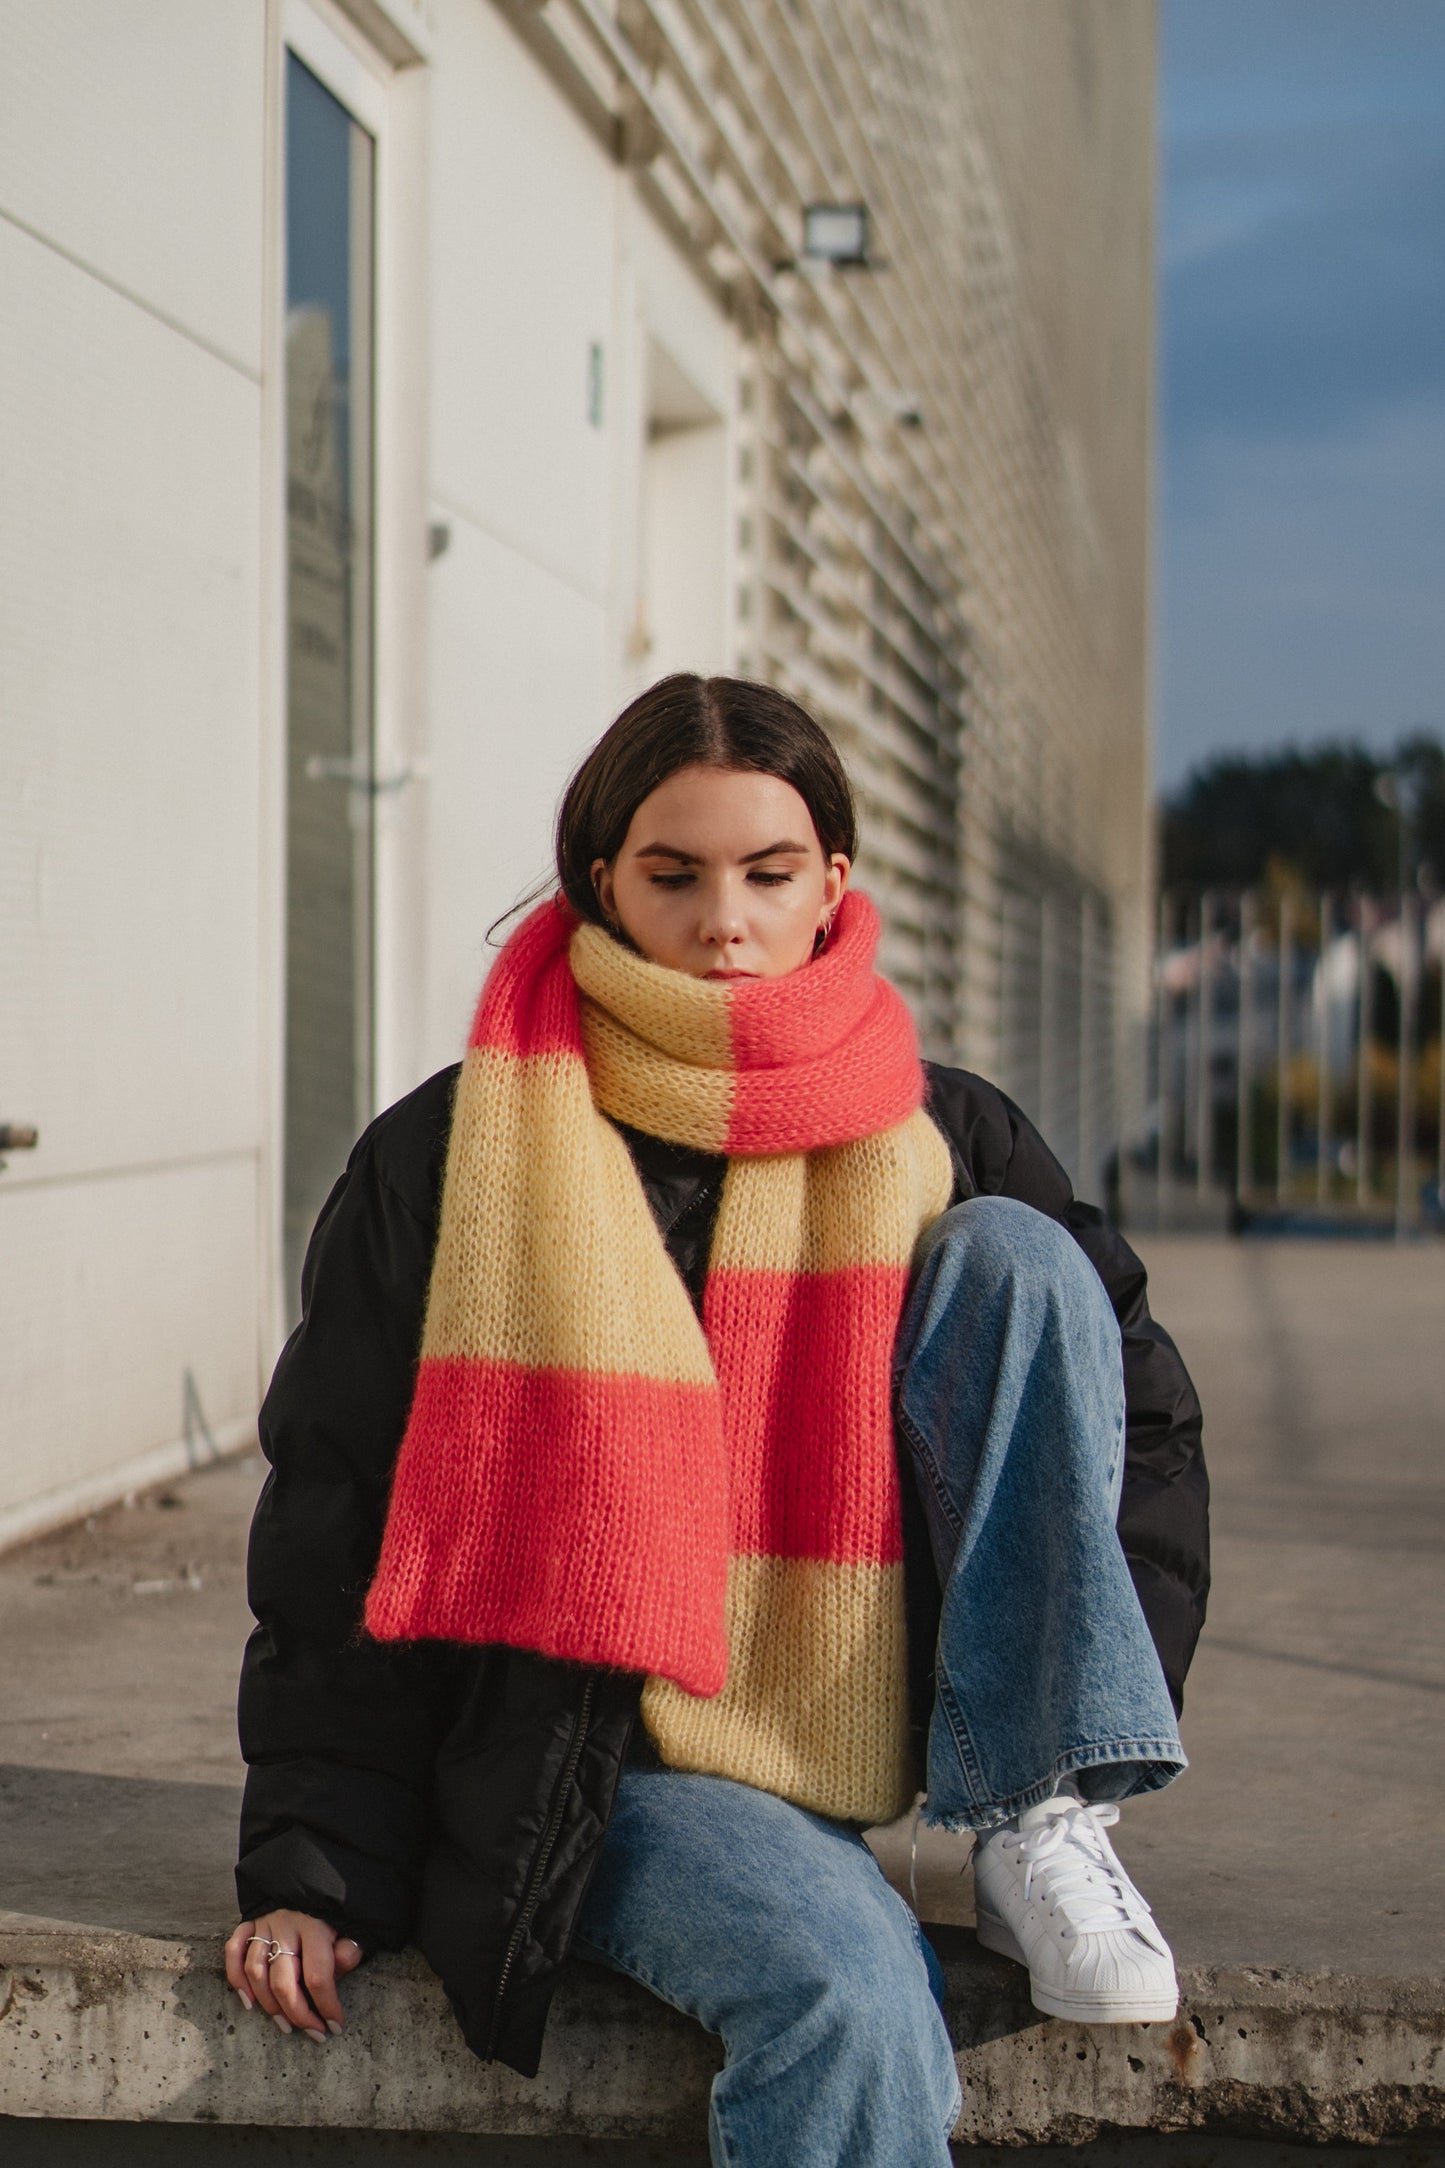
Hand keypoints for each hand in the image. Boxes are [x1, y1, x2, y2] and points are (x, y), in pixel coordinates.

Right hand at [224, 1911, 363, 2043]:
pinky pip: (233, 1951)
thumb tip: (344, 1960)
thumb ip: (349, 1946)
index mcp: (316, 1926)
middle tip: (313, 2033)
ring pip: (256, 1972)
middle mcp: (286, 1925)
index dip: (326, 2006)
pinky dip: (236, 1978)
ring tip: (286, 2026)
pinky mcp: (249, 1922)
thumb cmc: (332, 1913)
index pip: (317, 1976)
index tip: (335, 2027)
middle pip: (283, 1981)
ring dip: (268, 2006)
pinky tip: (248, 2002)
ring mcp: (264, 1924)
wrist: (311, 1880)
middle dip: (298, 2014)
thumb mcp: (350, 1926)